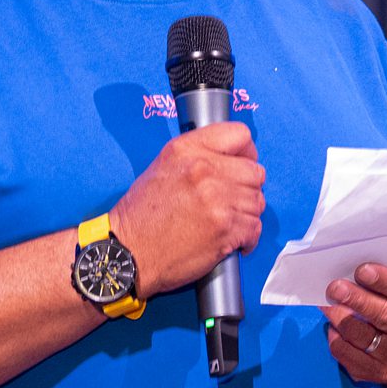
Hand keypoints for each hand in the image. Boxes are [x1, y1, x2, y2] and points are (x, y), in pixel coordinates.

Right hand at [110, 122, 263, 297]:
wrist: (129, 252)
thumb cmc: (142, 215)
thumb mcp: (163, 167)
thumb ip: (198, 155)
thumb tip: (231, 159)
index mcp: (187, 150)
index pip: (240, 135)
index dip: (247, 152)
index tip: (244, 164)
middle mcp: (204, 169)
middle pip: (255, 172)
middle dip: (248, 189)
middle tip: (233, 201)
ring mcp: (217, 199)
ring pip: (257, 201)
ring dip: (247, 214)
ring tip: (228, 222)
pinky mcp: (225, 228)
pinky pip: (255, 227)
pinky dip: (248, 238)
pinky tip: (233, 240)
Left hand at [321, 263, 386, 386]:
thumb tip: (355, 261)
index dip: (385, 281)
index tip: (361, 270)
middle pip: (386, 317)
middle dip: (357, 300)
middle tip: (335, 287)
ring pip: (364, 338)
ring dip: (340, 318)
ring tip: (327, 302)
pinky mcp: (381, 374)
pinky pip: (350, 358)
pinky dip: (336, 340)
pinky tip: (333, 325)